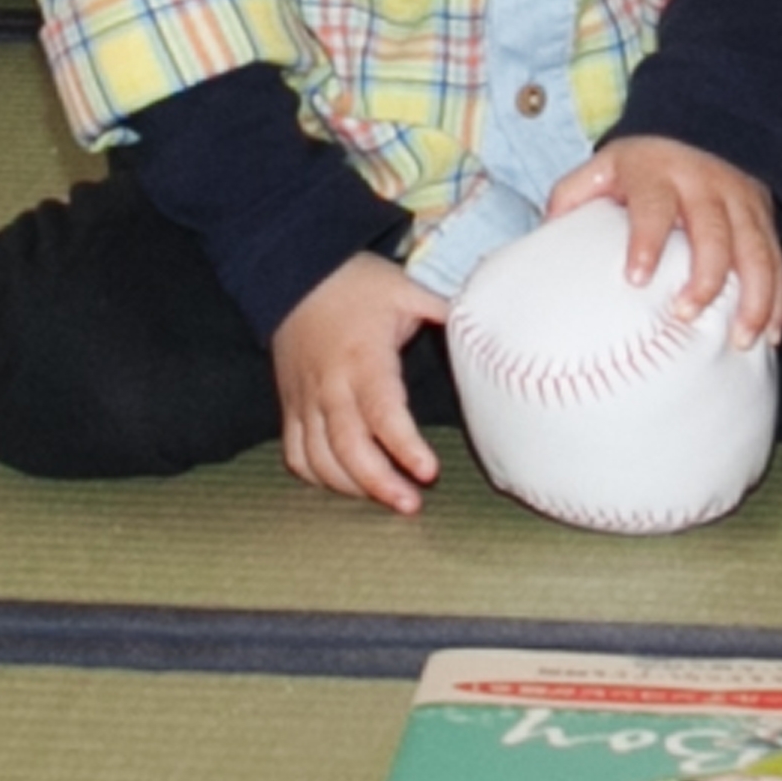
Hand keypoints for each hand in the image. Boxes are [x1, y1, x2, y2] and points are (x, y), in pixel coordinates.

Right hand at [270, 253, 451, 510]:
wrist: (294, 275)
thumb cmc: (357, 284)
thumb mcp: (405, 288)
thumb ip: (447, 310)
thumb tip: (491, 324)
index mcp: (362, 358)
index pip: (382, 412)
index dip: (405, 446)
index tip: (430, 472)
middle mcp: (329, 386)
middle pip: (347, 448)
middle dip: (379, 483)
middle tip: (412, 505)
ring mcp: (305, 401)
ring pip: (319, 460)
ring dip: (351, 487)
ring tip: (389, 499)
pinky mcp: (290, 407)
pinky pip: (296, 455)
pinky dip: (318, 478)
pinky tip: (347, 485)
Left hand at [546, 137, 781, 347]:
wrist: (705, 128)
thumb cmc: (643, 167)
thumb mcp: (603, 167)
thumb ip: (572, 196)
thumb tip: (543, 235)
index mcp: (660, 175)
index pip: (654, 206)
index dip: (646, 240)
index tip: (636, 278)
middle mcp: (707, 187)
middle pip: (714, 232)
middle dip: (706, 276)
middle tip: (687, 314)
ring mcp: (741, 205)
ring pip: (756, 252)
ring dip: (753, 297)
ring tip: (742, 339)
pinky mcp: (764, 222)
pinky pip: (778, 263)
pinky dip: (778, 300)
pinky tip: (771, 334)